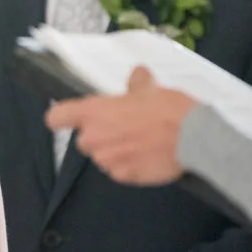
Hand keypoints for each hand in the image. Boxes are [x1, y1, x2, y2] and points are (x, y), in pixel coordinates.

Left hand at [45, 67, 198, 185]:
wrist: (194, 139)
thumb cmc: (168, 109)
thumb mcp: (150, 89)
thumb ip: (137, 83)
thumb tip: (138, 74)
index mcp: (93, 112)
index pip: (56, 117)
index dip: (60, 118)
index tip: (67, 119)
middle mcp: (93, 138)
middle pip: (83, 140)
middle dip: (99, 137)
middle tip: (123, 129)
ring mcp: (107, 160)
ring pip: (102, 157)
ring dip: (115, 152)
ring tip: (140, 143)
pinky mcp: (124, 177)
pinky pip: (119, 172)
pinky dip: (129, 167)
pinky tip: (147, 157)